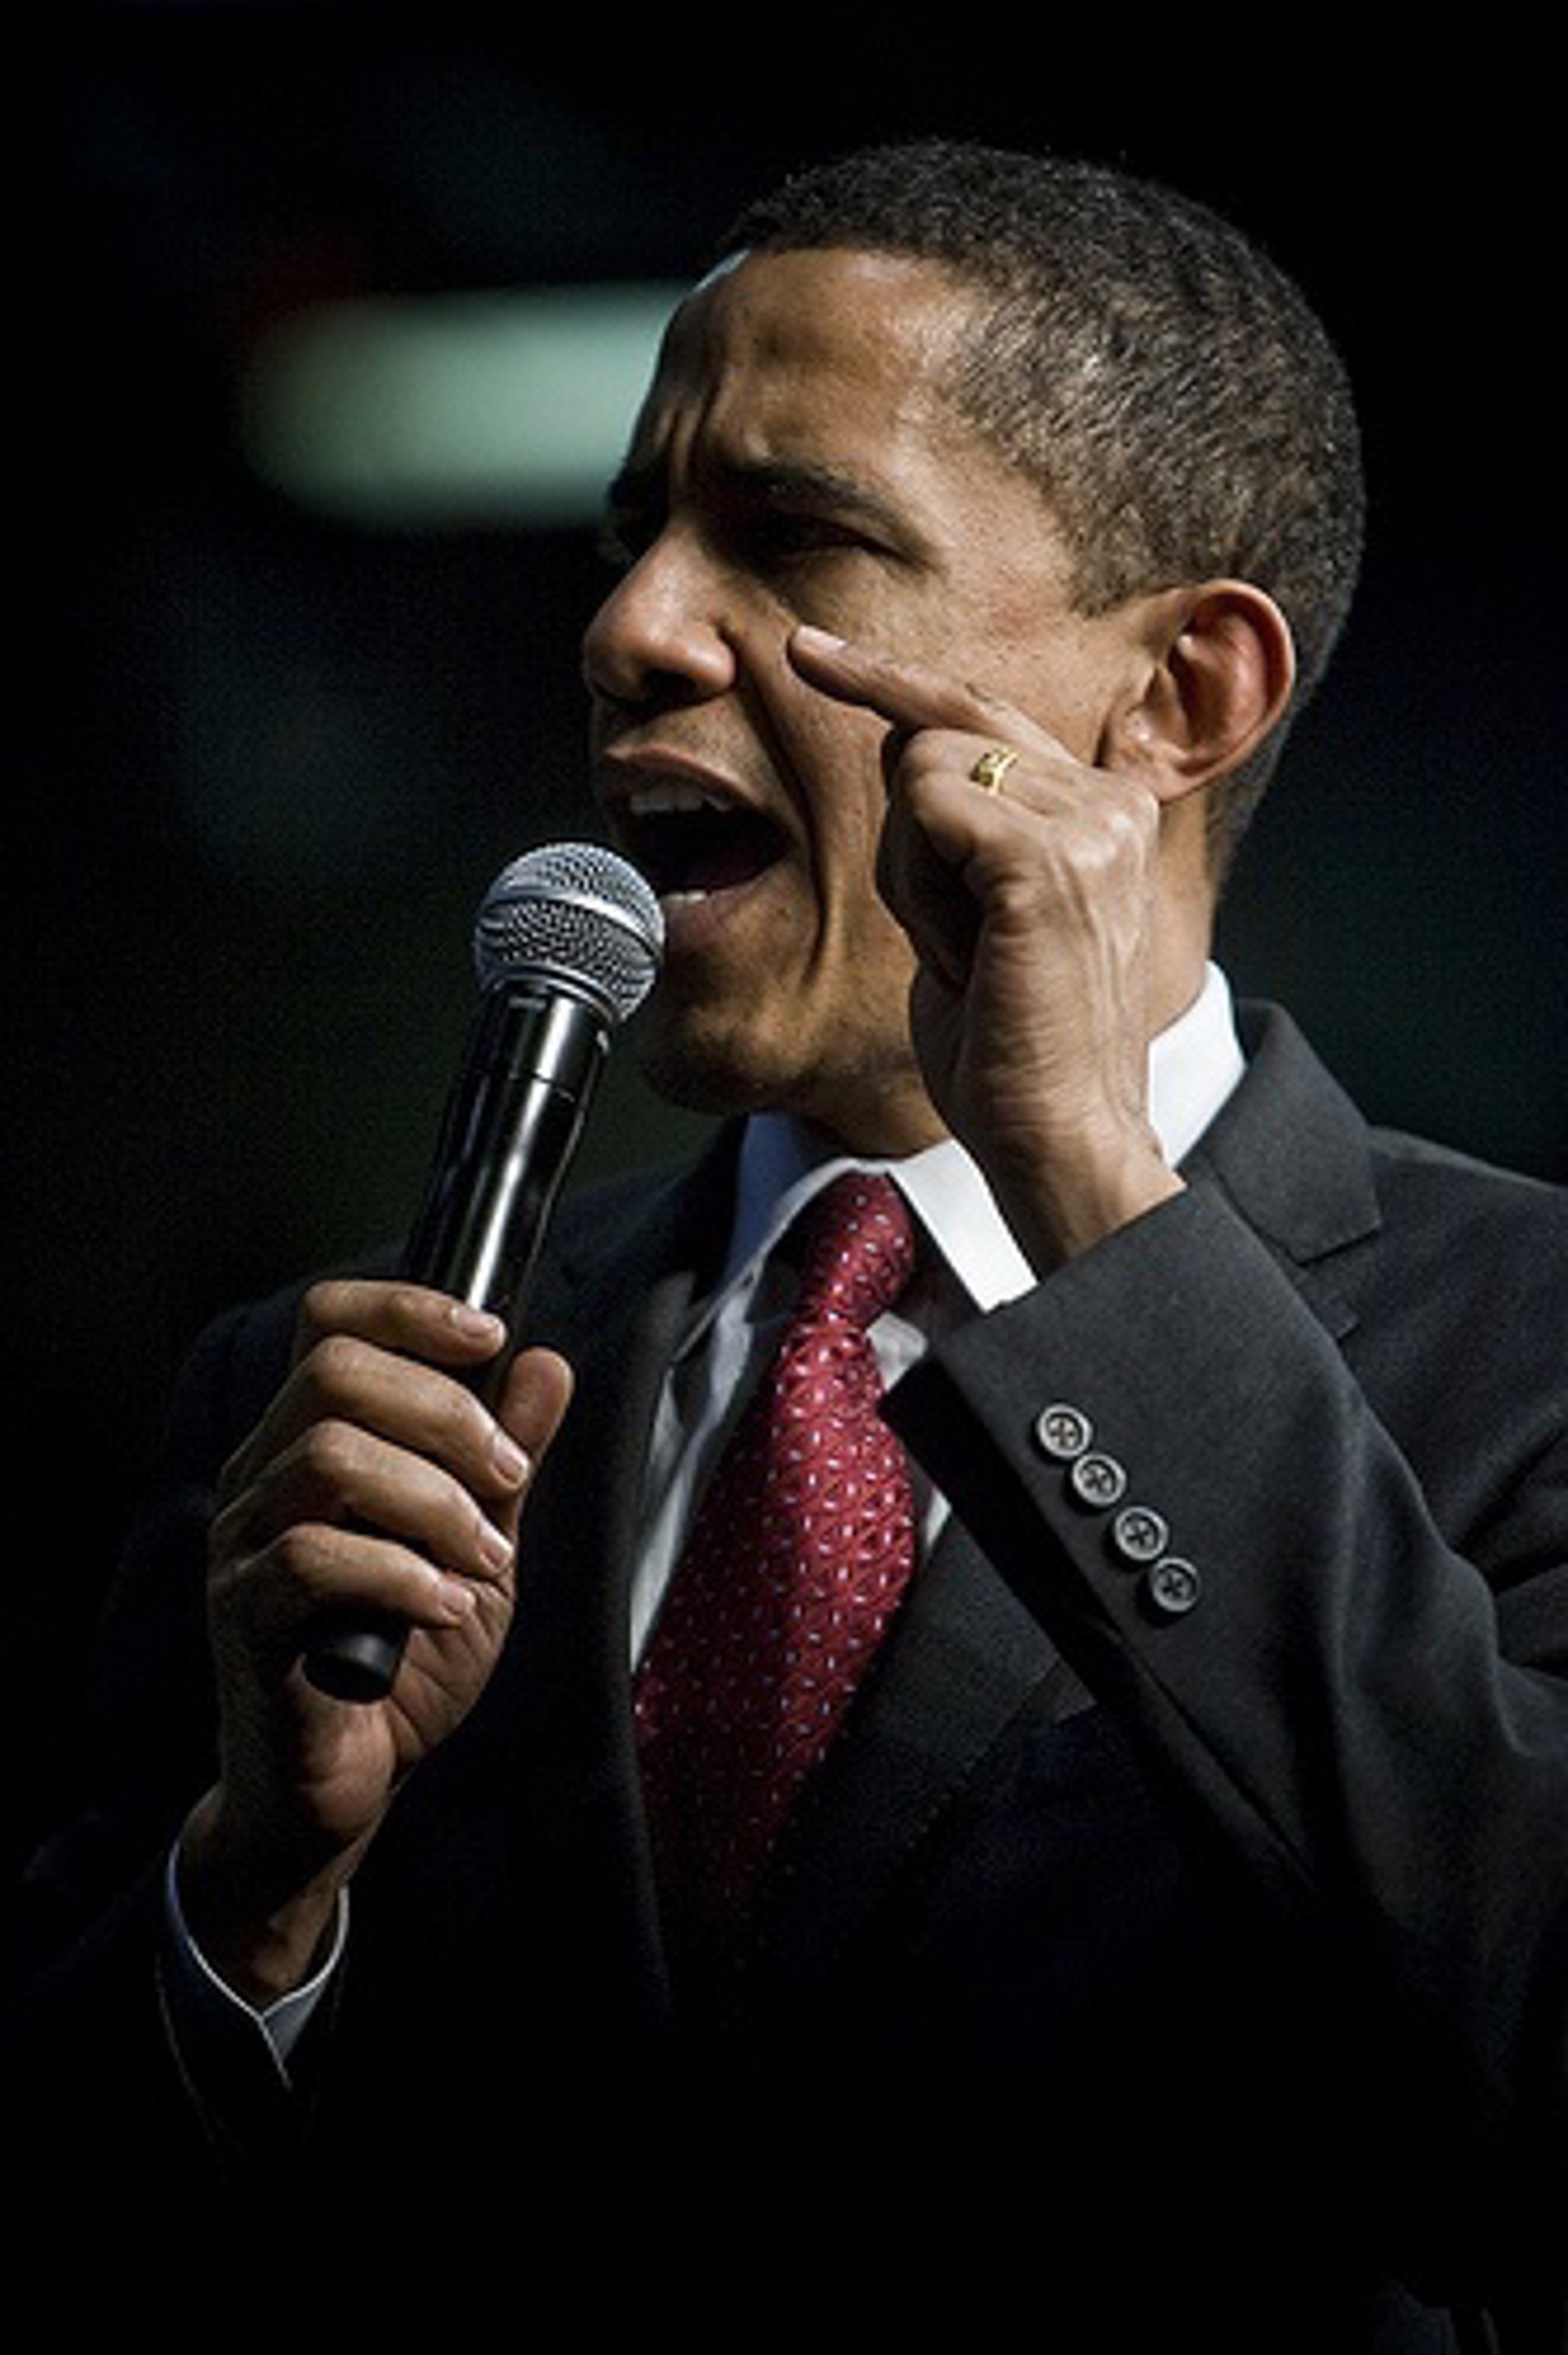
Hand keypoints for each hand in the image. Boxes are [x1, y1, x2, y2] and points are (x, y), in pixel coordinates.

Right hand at [179, 1280, 571, 2002]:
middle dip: (447, 1412)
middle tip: (509, 1479)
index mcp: (310, 1442)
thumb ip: (506, 1462)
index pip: (328, 1322)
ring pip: (331, 1456)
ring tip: (483, 1563)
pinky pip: (312, 1557)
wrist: (347, 1787)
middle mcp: (263, 1477)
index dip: (408, 1310)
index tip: (490, 1335)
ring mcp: (243, 1545)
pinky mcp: (244, 1617)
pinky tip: (447, 1608)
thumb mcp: (481, 1549)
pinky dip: (403, 1575)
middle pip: (335, 1371)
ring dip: (435, 1501)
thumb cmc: (404, 1663)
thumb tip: (546, 1363)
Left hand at [790, 625, 1185, 1264]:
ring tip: (964, 957)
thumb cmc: (1009, 1049)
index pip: (981, 709)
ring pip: (923, 770)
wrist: (1059, 1138)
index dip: (888, 679)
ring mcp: (1092, 822)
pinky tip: (960, 955)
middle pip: (940, 733)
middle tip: (944, 940)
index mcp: (1106, 808)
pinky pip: (926, 807)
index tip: (806, 652)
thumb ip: (957, 824)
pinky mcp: (1050, 856)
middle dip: (902, 835)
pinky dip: (916, 888)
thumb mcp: (974, 911)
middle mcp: (1112, 799)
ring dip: (910, 874)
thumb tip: (901, 740)